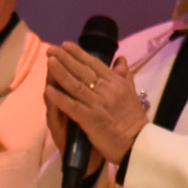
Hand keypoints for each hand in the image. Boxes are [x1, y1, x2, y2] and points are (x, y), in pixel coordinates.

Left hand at [42, 44, 144, 170]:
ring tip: (49, 61)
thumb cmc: (133, 119)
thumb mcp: (132, 92)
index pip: (95, 64)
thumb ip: (124, 75)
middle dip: (66, 58)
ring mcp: (98, 104)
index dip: (79, 54)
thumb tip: (120, 58)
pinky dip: (61, 98)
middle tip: (51, 49)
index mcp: (116, 82)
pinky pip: (73, 107)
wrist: (137, 143)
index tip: (65, 45)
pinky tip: (49, 90)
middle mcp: (106, 90)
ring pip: (76, 85)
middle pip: (83, 71)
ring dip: (61, 73)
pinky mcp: (91, 120)